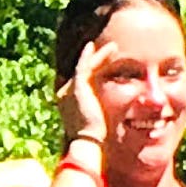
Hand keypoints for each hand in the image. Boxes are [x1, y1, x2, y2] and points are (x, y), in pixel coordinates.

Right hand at [57, 40, 109, 154]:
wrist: (89, 140)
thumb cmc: (96, 133)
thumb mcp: (99, 117)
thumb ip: (103, 108)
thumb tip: (119, 106)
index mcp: (70, 101)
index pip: (83, 79)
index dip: (95, 68)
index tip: (109, 62)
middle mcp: (66, 93)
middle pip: (84, 71)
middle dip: (98, 59)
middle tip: (113, 50)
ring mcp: (70, 89)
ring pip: (85, 66)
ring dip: (99, 55)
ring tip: (114, 46)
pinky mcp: (76, 88)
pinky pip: (81, 67)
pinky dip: (87, 56)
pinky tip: (93, 46)